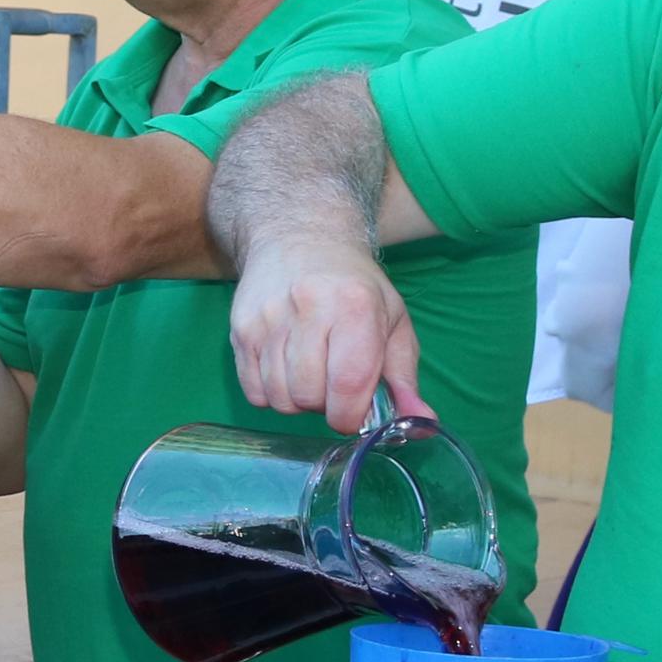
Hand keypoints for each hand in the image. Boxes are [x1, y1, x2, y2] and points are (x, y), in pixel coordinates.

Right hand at [227, 234, 426, 432]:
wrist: (300, 237)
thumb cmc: (354, 286)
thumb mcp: (393, 321)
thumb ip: (405, 377)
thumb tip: (421, 423)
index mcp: (354, 307)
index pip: (348, 384)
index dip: (351, 414)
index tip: (355, 411)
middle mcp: (307, 309)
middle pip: (309, 397)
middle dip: (325, 405)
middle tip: (333, 383)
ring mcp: (267, 319)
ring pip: (279, 398)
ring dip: (298, 400)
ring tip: (310, 373)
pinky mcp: (240, 329)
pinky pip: (253, 392)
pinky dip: (272, 393)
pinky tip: (285, 369)